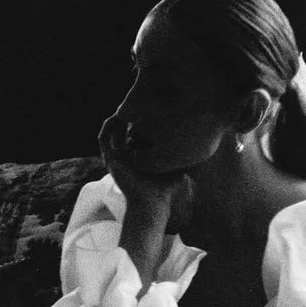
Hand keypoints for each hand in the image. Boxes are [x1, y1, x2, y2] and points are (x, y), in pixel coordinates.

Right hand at [99, 115, 193, 230]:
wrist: (152, 203)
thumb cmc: (166, 189)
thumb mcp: (177, 167)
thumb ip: (184, 157)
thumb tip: (202, 147)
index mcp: (140, 158)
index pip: (138, 134)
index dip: (142, 121)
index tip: (150, 109)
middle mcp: (127, 157)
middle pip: (124, 131)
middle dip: (129, 117)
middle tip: (137, 103)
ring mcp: (118, 158)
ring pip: (111, 133)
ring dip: (116, 119)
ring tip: (125, 106)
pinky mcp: (110, 160)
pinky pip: (103, 139)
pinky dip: (107, 127)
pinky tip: (116, 116)